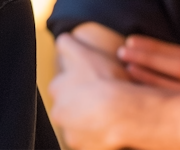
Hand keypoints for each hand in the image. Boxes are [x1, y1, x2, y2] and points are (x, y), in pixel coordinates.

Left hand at [50, 33, 144, 149]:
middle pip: (71, 108)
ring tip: (111, 114)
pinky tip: (113, 128)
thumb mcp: (83, 52)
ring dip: (91, 122)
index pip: (64, 86)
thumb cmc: (104, 79)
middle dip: (83, 105)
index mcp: (56, 90)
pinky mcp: (87, 149)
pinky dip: (100, 138)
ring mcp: (72, 135)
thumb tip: (61, 40)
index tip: (96, 82)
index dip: (81, 83)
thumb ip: (67, 44)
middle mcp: (59, 114)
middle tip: (104, 99)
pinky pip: (93, 143)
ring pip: (81, 126)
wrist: (122, 113)